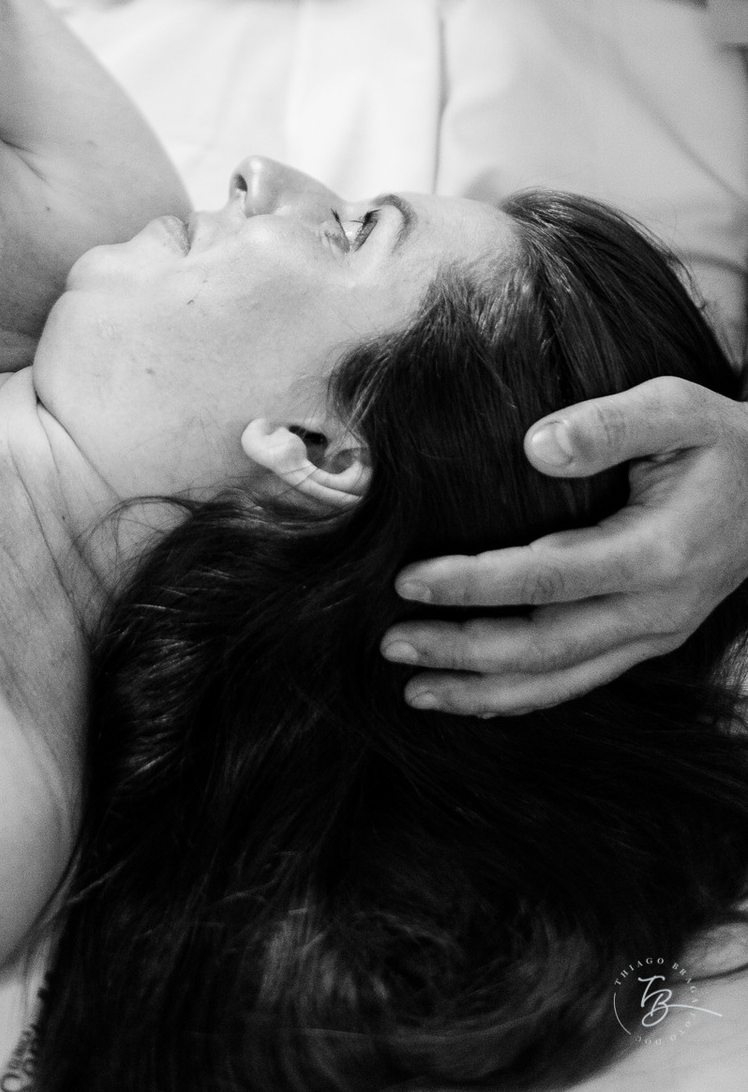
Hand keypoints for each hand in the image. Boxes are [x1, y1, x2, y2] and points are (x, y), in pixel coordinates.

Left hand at [379, 377, 747, 715]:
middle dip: (461, 650)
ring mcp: (654, 634)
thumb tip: (535, 447)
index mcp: (656, 552)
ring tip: (413, 690)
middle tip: (390, 642)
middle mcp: (655, 609)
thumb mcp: (677, 409)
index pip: (546, 577)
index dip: (473, 583)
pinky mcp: (648, 640)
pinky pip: (580, 679)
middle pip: (543, 646)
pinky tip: (472, 695)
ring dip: (483, 689)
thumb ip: (607, 425)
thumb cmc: (721, 442)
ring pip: (560, 680)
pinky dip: (522, 695)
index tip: (407, 579)